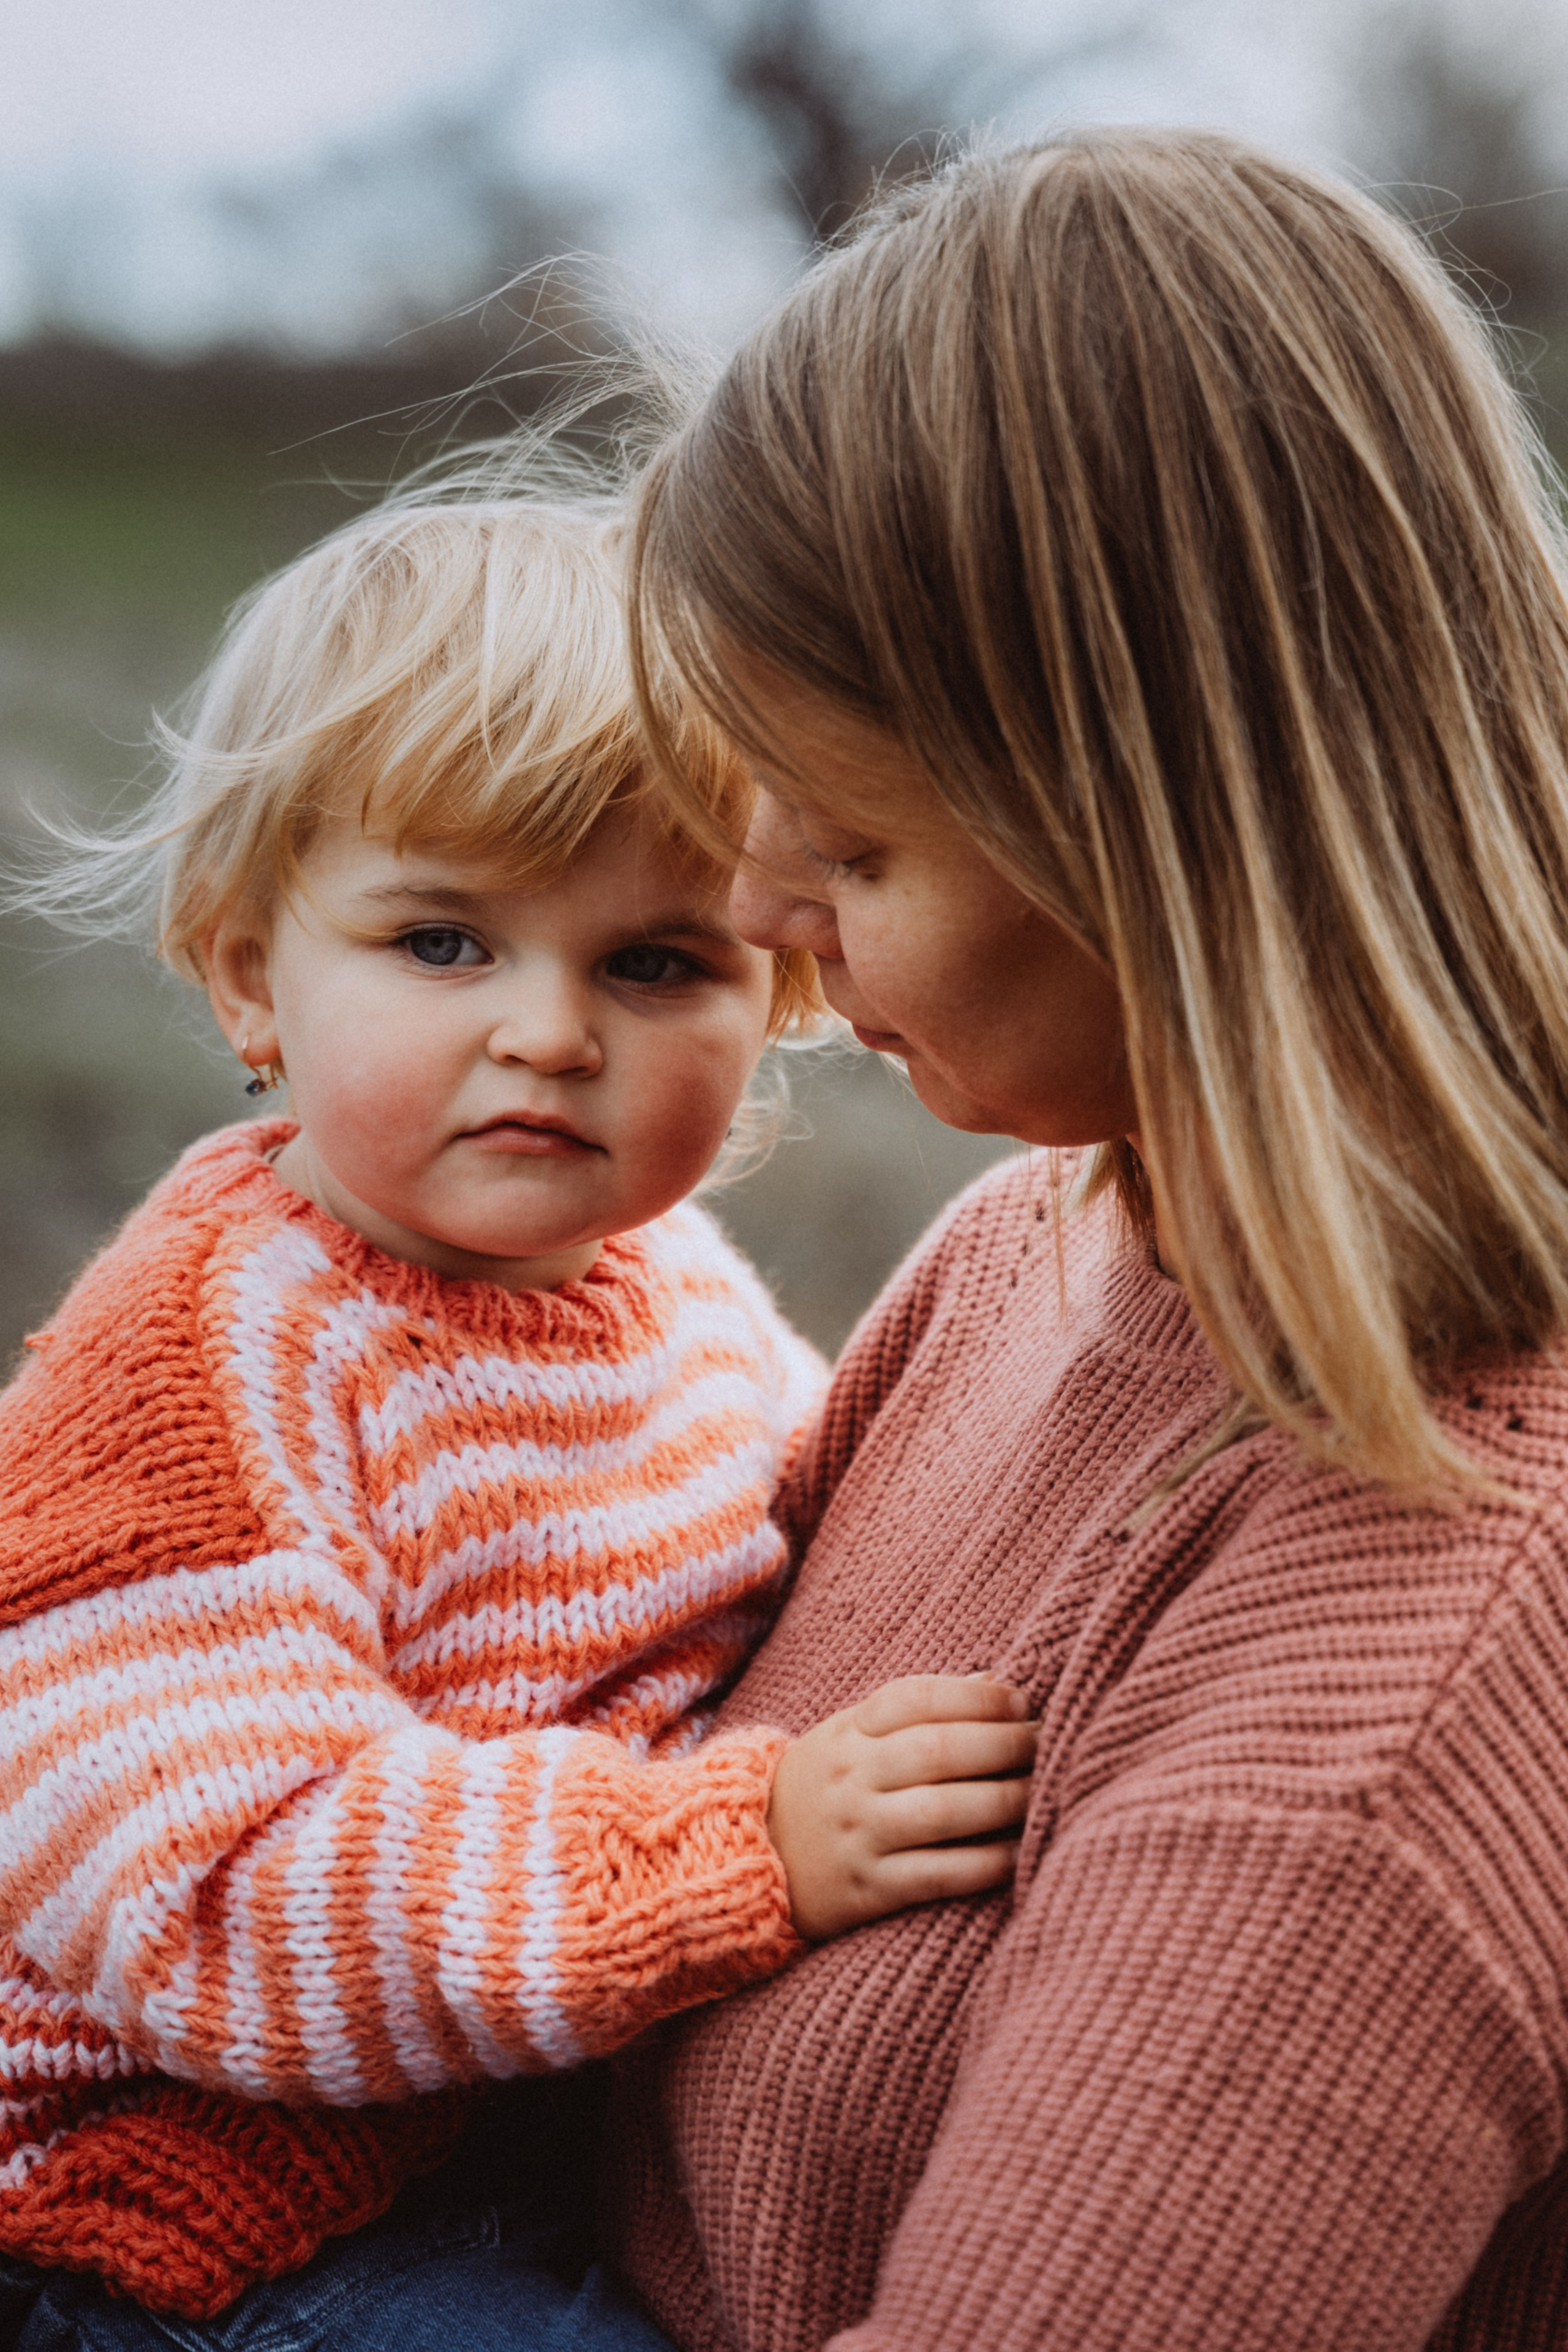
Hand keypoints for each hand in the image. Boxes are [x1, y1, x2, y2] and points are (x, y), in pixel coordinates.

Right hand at [768, 1674, 1037, 1941]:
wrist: (751, 1854)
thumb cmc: (827, 1784)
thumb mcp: (854, 1733)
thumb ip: (919, 1709)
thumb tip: (997, 1681)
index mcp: (851, 1731)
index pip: (917, 1697)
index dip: (977, 1696)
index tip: (1022, 1702)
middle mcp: (853, 1777)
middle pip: (938, 1751)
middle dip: (1005, 1744)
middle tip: (1047, 1742)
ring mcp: (859, 1834)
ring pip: (943, 1812)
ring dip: (1006, 1800)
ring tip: (1043, 1791)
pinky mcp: (868, 1889)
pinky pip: (939, 1874)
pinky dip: (987, 1863)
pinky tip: (1019, 1851)